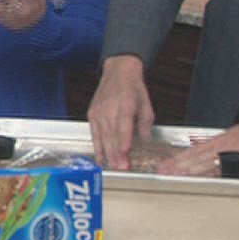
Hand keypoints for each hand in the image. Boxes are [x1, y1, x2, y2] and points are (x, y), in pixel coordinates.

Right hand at [87, 55, 155, 169]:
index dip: (124, 138)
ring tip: (114, 166)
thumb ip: (145, 125)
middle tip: (123, 167)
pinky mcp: (92, 115)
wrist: (118, 72)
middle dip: (117, 153)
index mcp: (125, 104)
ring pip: (103, 137)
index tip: (126, 150)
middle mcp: (109, 108)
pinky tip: (101, 159)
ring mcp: (99, 112)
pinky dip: (97, 148)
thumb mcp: (146, 105)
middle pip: (112, 134)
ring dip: (108, 154)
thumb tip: (146, 142)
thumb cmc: (133, 88)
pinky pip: (94, 135)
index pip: (123, 123)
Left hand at [155, 119, 238, 176]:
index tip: (166, 164)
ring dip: (187, 167)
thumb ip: (223, 153)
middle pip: (194, 156)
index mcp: (218, 142)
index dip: (179, 158)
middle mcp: (220, 145)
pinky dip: (208, 169)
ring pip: (203, 159)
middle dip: (177, 164)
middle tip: (161, 171)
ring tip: (173, 173)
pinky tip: (199, 173)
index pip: (193, 151)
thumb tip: (211, 164)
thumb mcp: (236, 142)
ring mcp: (228, 149)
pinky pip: (220, 164)